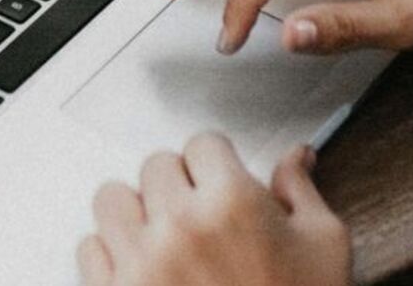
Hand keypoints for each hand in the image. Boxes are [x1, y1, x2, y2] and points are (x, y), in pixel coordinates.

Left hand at [79, 135, 348, 285]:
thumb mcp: (323, 248)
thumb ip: (301, 193)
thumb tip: (295, 157)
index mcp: (232, 203)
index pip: (203, 144)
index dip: (217, 164)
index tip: (221, 182)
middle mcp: (180, 225)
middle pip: (155, 166)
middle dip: (179, 185)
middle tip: (200, 215)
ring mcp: (142, 262)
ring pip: (112, 199)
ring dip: (136, 212)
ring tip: (163, 236)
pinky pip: (89, 248)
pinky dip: (111, 254)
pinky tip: (143, 267)